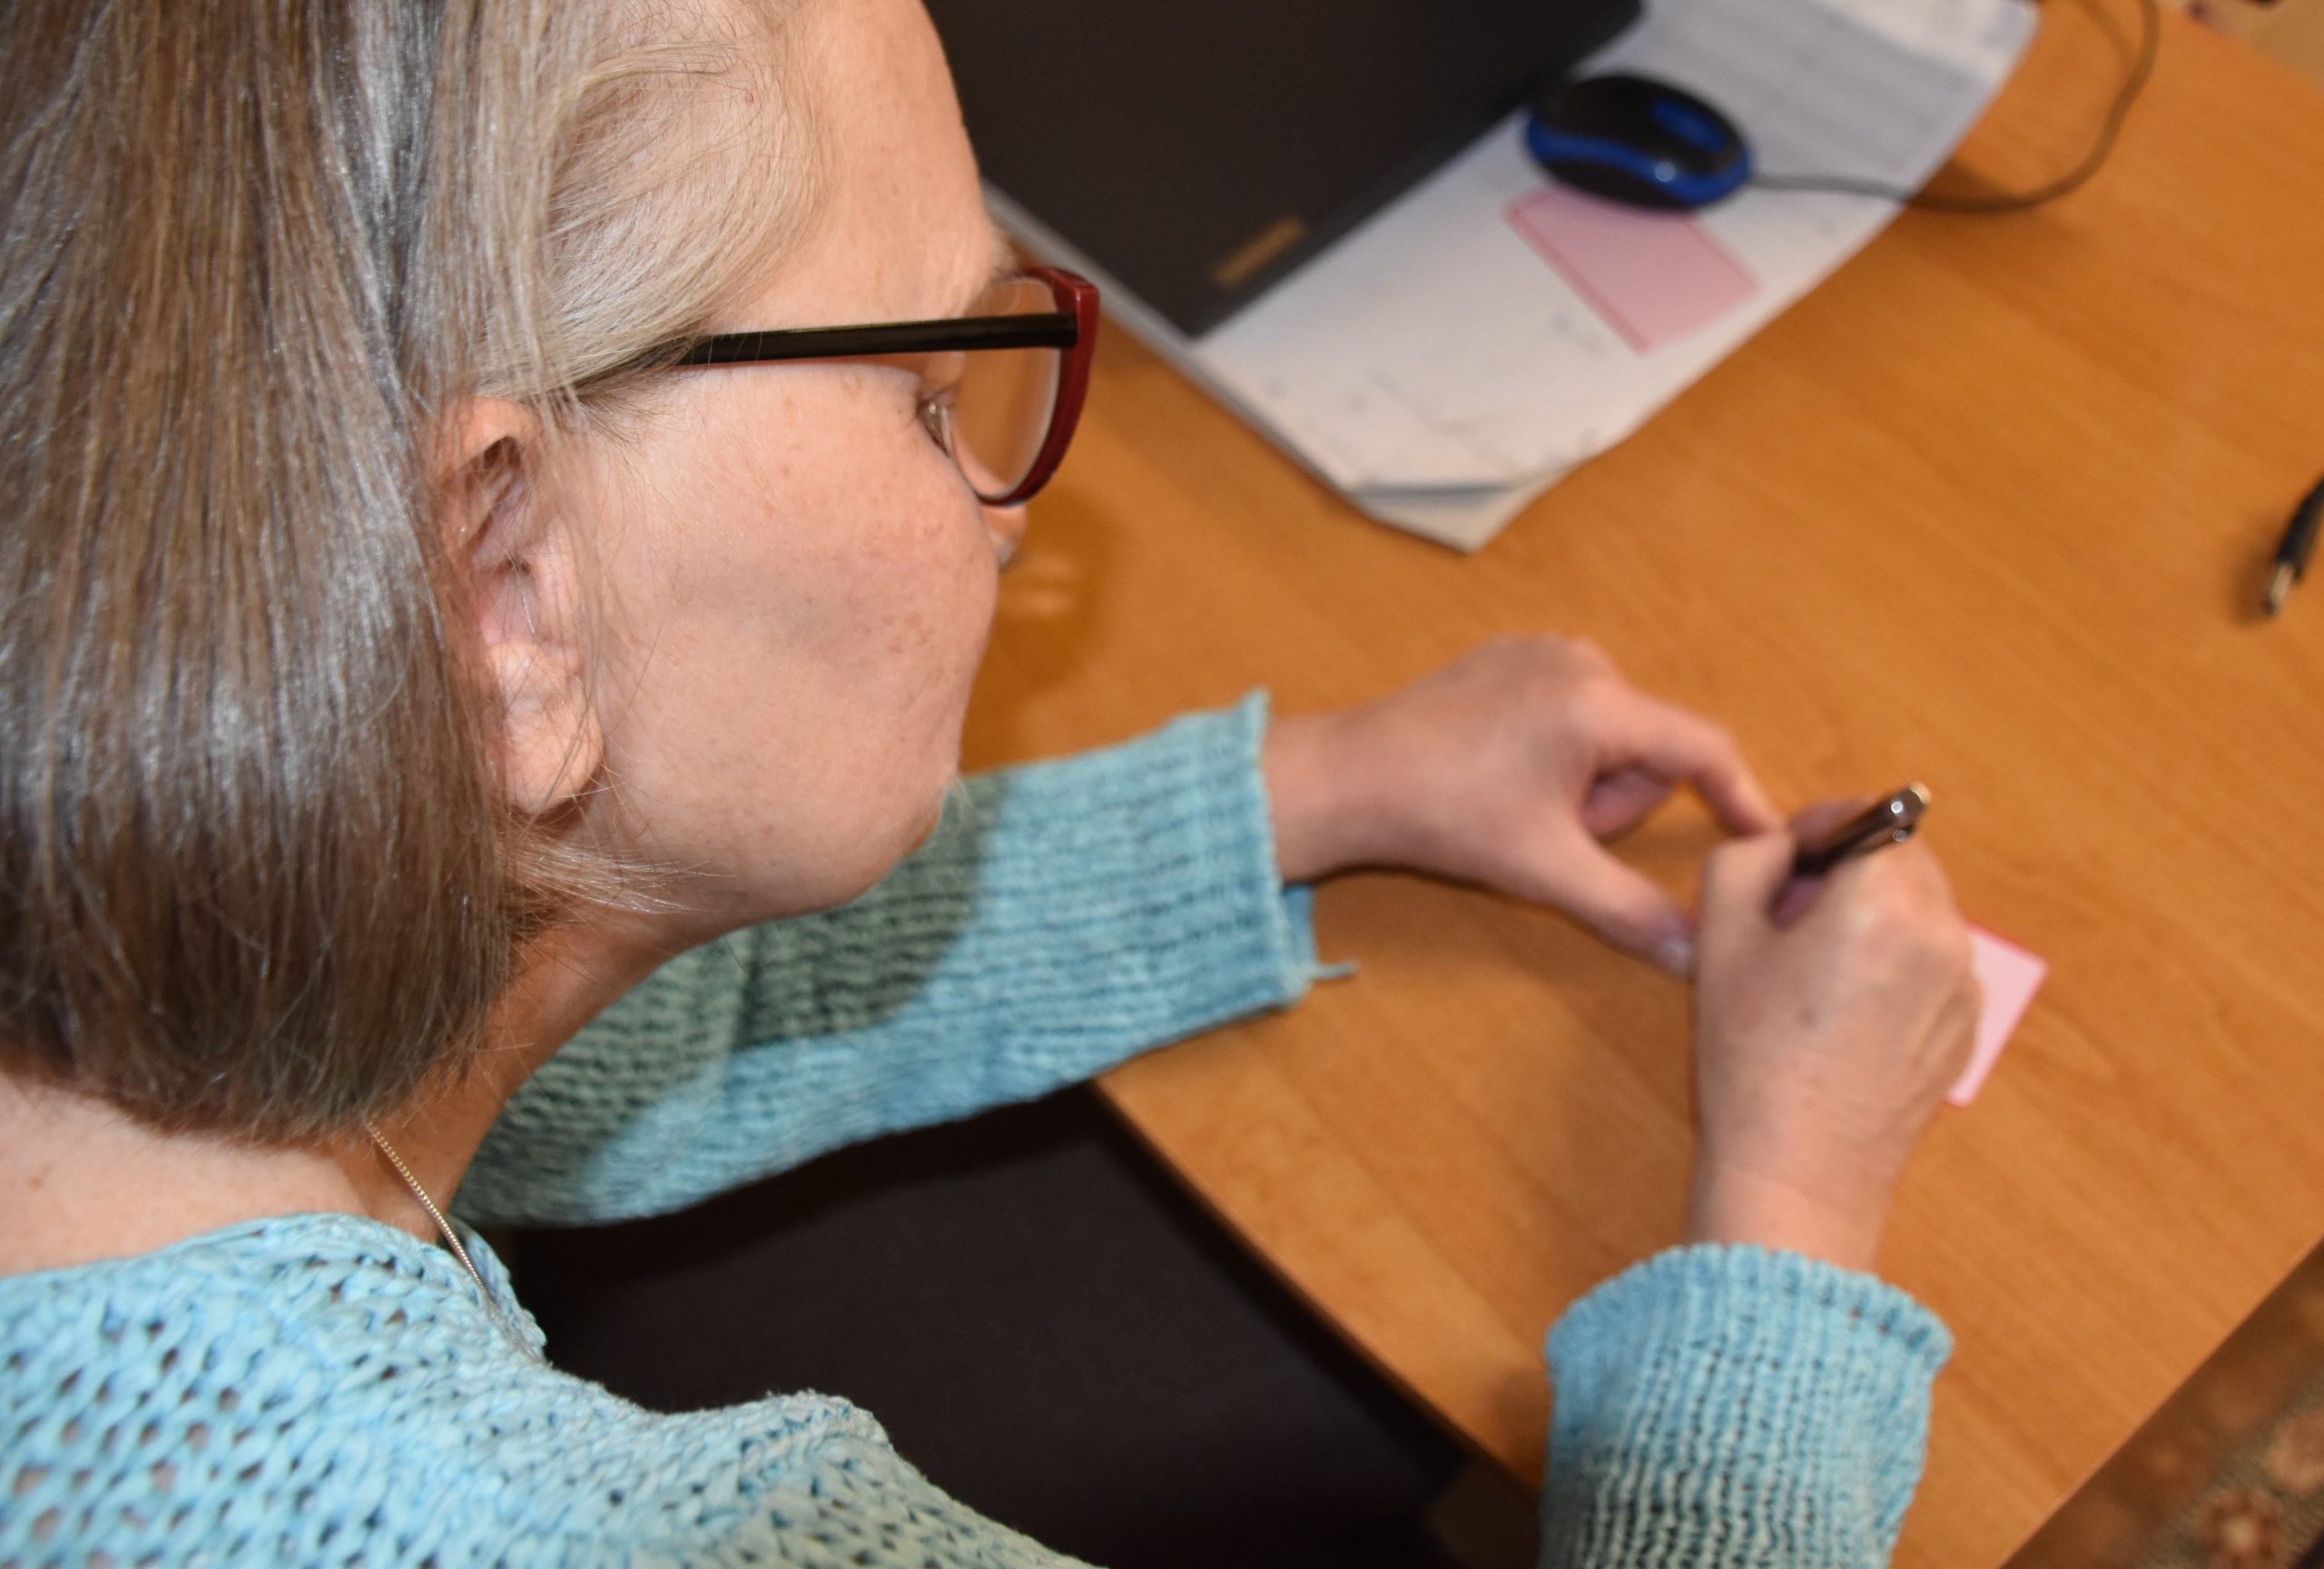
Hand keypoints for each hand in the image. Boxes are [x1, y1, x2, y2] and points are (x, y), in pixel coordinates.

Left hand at [1263, 634, 1778, 971]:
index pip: (1703, 748)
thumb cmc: (1444, 815)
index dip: (1739, 797)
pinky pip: (1569, 713)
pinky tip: (1498, 774)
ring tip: (1517, 802)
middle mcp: (1580, 659)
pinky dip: (1552, 753)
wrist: (1351, 778)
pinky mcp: (1511, 655)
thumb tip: (1692, 954)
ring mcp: (1542, 650)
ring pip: (1610, 736)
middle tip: (1551, 830)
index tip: (1761, 837)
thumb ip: (1629, 909)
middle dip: (1612, 803)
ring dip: (1582, 783)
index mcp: (1599, 702)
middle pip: (1649, 750)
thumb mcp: (1547, 870)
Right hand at [1684, 806, 1980, 1271]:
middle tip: (1792, 919)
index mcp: (1883, 902)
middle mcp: (1942, 935)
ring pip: (1921, 911)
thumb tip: (1784, 847)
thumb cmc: (1752, 1058)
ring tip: (1816, 976)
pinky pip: (1934, 964)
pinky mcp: (1966, 1029)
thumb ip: (1747, 857)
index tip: (1785, 862)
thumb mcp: (1719, 936)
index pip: (1868, 816)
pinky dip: (1897, 965)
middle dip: (1851, 871)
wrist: (1799, 1173)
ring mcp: (1964, 986)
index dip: (1818, 828)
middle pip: (1904, 859)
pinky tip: (1845, 1016)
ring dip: (1875, 916)